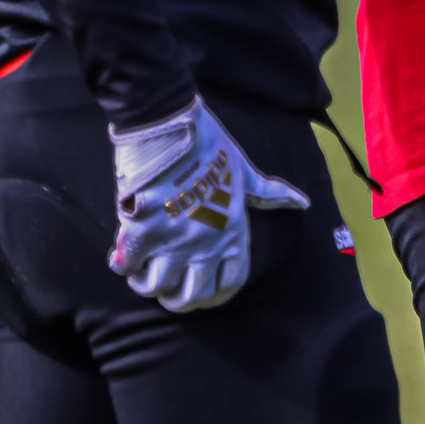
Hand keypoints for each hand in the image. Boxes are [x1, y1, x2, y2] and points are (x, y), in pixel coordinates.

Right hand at [108, 96, 308, 313]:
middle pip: (192, 296)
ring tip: (141, 271)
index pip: (229, 284)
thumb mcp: (244, 171)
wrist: (170, 124)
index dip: (212, 295)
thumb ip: (269, 193)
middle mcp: (207, 243)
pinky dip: (123, 265)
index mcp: (234, 231)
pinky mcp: (141, 230)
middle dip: (177, 299)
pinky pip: (127, 266)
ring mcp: (174, 239)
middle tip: (164, 286)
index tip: (197, 289)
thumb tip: (302, 203)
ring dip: (146, 283)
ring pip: (157, 287)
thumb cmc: (209, 146)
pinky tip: (121, 255)